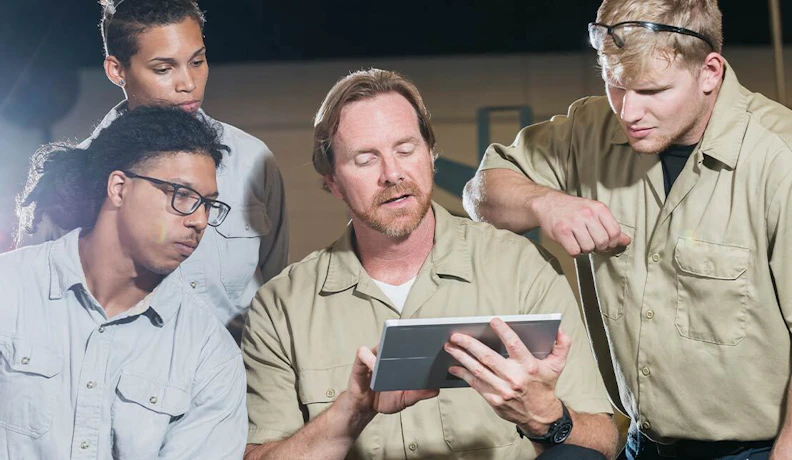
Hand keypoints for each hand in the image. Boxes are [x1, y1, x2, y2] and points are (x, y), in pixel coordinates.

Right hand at [343, 346, 438, 419]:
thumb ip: (418, 394)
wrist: (364, 407)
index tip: (430, 343)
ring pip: (381, 344)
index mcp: (398, 361)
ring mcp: (373, 357)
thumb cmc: (384, 399)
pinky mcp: (360, 362)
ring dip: (387, 346)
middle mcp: (386, 355)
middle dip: (405, 340)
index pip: (409, 347)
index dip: (418, 342)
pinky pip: (363, 354)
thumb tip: (435, 389)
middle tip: (416, 343)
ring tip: (394, 352)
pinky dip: (369, 358)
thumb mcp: (405, 399)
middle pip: (396, 341)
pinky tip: (375, 366)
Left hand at [444, 318, 571, 435]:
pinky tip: (454, 366)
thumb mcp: (557, 366)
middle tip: (456, 336)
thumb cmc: (545, 387)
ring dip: (461, 357)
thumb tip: (560, 329)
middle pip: (487, 357)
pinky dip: (463, 374)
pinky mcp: (493, 400)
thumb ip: (561, 346)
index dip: (503, 331)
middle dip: (469, 345)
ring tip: (450, 347)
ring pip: (478, 370)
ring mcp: (502, 390)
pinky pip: (475, 384)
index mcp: (528, 367)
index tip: (493, 321)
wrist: (540, 416)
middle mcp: (514, 378)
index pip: (514, 345)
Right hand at [533, 190, 630, 256]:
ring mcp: (573, 222)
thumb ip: (610, 227)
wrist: (548, 204)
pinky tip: (571, 244)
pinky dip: (574, 252)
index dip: (612, 243)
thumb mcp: (594, 213)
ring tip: (579, 242)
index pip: (615, 232)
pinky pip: (574, 251)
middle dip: (598, 248)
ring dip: (585, 250)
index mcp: (598, 208)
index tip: (605, 244)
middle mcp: (587, 213)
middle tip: (591, 244)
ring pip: (588, 248)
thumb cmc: (573, 210)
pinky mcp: (561, 231)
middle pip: (602, 242)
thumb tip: (626, 241)